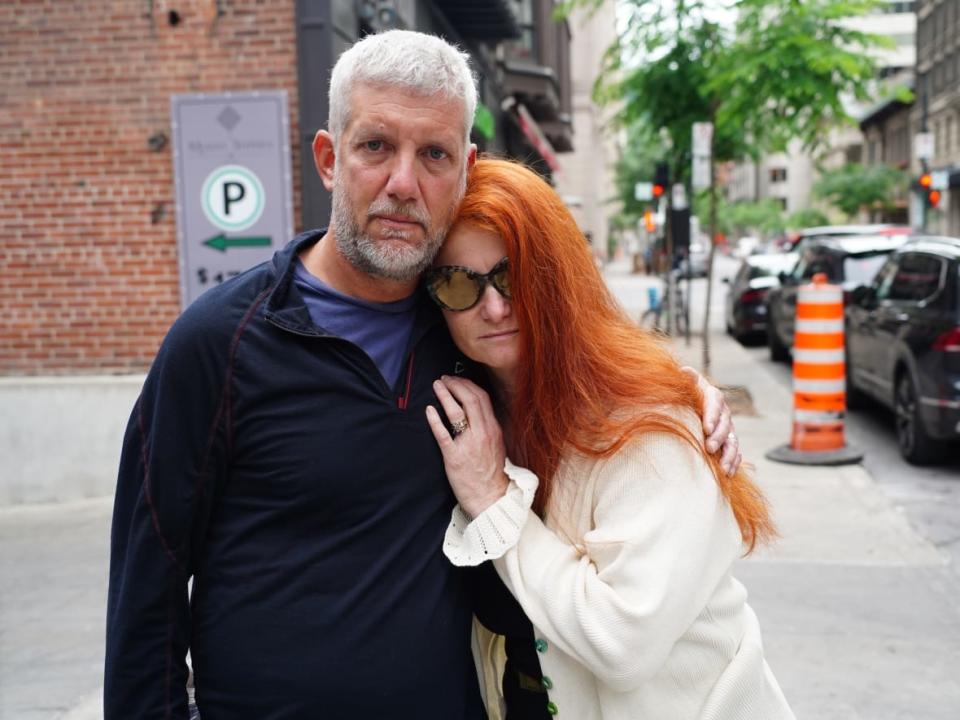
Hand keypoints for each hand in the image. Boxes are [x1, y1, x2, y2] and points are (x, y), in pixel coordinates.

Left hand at [426, 375, 509, 517]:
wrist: (491, 497)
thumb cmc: (491, 472)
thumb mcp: (497, 444)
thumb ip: (488, 426)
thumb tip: (476, 410)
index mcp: (493, 429)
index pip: (482, 397)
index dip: (467, 384)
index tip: (457, 380)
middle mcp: (483, 433)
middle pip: (470, 399)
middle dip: (455, 384)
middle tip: (444, 379)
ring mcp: (469, 444)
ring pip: (457, 412)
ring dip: (445, 395)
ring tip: (437, 386)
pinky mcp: (454, 457)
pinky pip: (443, 434)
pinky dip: (435, 419)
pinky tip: (429, 410)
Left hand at [680, 366, 740, 475]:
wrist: (690, 405)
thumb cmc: (684, 394)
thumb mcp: (683, 384)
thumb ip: (685, 379)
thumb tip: (683, 372)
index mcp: (712, 396)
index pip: (715, 403)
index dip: (712, 416)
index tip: (705, 428)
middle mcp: (723, 412)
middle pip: (725, 424)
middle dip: (718, 437)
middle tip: (709, 448)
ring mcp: (727, 428)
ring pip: (732, 441)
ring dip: (729, 454)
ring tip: (722, 467)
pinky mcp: (727, 442)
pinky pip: (735, 453)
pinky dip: (733, 462)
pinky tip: (728, 473)